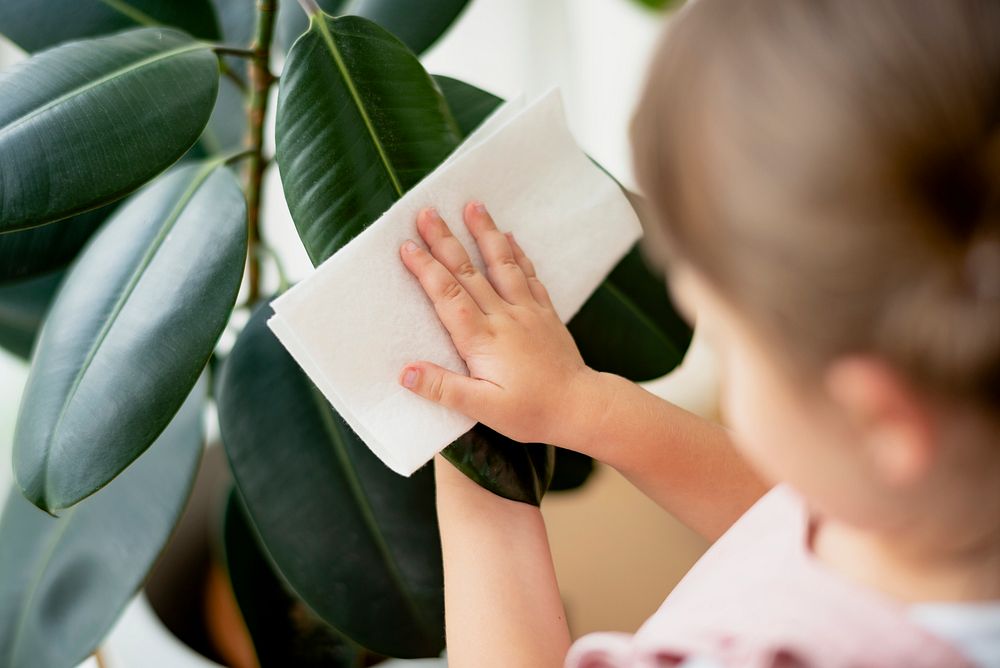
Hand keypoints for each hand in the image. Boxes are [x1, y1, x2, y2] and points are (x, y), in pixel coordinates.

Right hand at [398, 201, 596, 445]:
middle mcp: (504, 317)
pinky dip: (517, 253)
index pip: (448, 295)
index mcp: (483, 339)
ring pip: (502, 263)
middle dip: (445, 240)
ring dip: (485, 233)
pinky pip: (529, 275)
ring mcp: (527, 311)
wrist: (582, 407)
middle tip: (427, 211)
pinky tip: (509, 236)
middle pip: (469, 271)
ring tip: (473, 205)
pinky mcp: (545, 313)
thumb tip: (405, 372)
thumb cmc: (532, 412)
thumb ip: (444, 388)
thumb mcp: (483, 409)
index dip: (426, 269)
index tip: (407, 245)